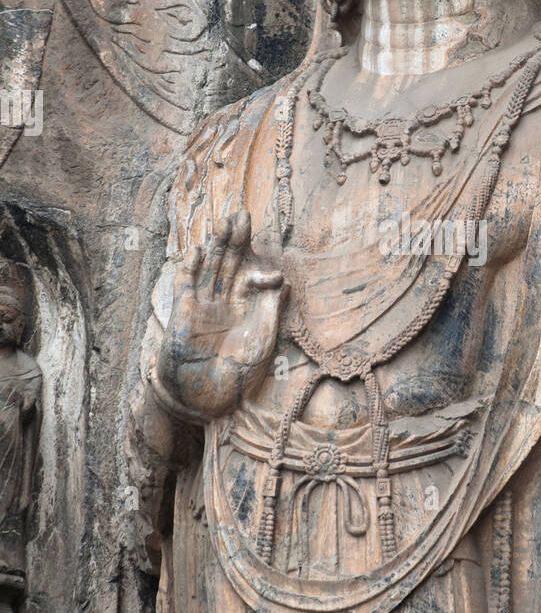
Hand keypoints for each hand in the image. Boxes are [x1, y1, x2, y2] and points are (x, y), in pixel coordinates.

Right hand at [157, 210, 284, 419]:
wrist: (208, 397)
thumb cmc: (239, 375)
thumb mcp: (262, 341)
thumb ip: (271, 311)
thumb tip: (286, 282)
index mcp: (246, 309)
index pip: (253, 278)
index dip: (261, 271)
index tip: (275, 275)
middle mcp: (224, 303)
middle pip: (230, 264)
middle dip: (236, 241)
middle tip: (243, 214)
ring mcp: (203, 306)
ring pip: (210, 268)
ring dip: (215, 246)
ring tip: (224, 223)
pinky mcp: (183, 313)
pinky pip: (186, 285)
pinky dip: (190, 268)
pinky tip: (198, 251)